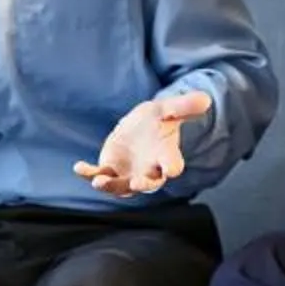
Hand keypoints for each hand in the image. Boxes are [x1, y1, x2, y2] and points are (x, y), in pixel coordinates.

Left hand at [73, 90, 212, 195]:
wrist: (138, 128)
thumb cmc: (156, 120)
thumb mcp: (167, 109)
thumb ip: (184, 106)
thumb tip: (205, 99)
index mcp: (166, 156)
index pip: (173, 165)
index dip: (173, 167)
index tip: (172, 169)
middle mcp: (149, 171)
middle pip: (148, 184)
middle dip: (143, 185)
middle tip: (137, 183)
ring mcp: (129, 174)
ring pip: (121, 186)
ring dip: (110, 185)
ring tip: (99, 182)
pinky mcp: (111, 171)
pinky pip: (100, 176)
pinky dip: (89, 174)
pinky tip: (79, 168)